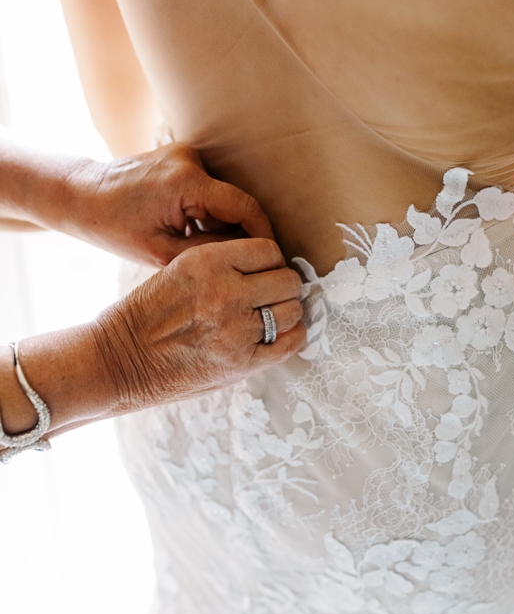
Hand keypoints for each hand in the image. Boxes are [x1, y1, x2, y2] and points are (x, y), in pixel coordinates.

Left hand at [65, 143, 273, 266]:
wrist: (79, 193)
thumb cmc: (112, 226)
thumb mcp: (161, 252)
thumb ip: (210, 252)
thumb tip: (248, 254)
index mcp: (187, 182)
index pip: (245, 207)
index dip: (263, 234)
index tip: (271, 257)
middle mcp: (191, 160)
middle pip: (235, 202)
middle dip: (236, 232)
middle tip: (230, 261)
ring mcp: (186, 153)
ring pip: (223, 197)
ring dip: (218, 221)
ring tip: (195, 243)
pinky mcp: (181, 156)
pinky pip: (209, 188)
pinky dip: (205, 210)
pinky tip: (187, 228)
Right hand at [92, 237, 304, 412]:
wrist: (119, 360)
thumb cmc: (147, 313)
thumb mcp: (180, 269)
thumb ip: (224, 265)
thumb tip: (272, 264)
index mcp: (207, 262)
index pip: (269, 250)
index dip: (270, 261)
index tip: (264, 271)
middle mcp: (226, 293)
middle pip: (287, 280)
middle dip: (283, 285)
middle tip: (270, 294)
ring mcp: (237, 330)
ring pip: (293, 310)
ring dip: (287, 311)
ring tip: (271, 315)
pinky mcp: (242, 363)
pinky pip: (291, 342)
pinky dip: (292, 336)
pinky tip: (279, 334)